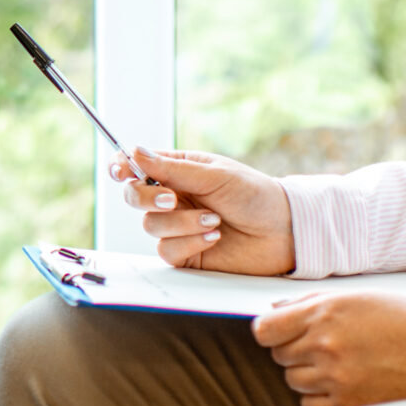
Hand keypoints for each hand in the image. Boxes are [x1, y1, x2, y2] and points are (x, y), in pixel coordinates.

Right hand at [115, 147, 295, 274]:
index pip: (137, 166)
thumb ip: (172, 168)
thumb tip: (135, 152)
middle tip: (173, 199)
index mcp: (178, 170)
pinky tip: (215, 238)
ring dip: (182, 223)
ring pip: (151, 226)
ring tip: (214, 221)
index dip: (122, 167)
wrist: (283, 232)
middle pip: (135, 197)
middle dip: (148, 198)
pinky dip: (190, 242)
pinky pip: (167, 251)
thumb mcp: (214, 175)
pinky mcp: (186, 253)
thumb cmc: (255, 195)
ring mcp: (178, 226)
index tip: (121, 170)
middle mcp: (174, 198)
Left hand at [252, 293, 405, 405]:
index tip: (285, 333)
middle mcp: (324, 345)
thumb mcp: (359, 296)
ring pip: (294, 381)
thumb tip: (274, 308)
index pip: (264, 329)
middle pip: (280, 356)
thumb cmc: (405, 322)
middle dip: (297, 352)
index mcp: (324, 313)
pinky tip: (348, 385)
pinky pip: (310, 405)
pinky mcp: (347, 405)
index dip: (273, 331)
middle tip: (330, 348)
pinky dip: (322, 398)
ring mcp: (334, 378)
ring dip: (311, 376)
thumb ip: (311, 301)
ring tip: (344, 366)